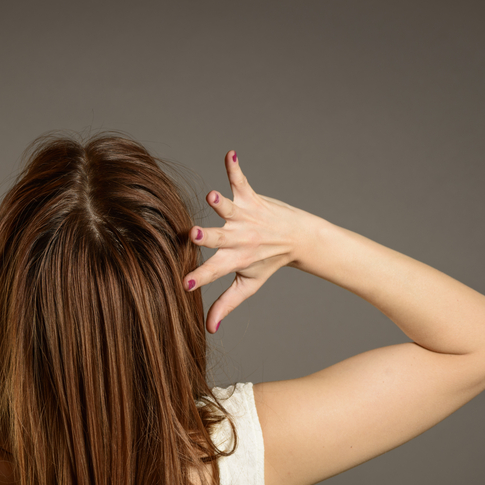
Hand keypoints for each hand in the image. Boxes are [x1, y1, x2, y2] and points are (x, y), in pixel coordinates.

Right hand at [183, 150, 328, 332]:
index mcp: (234, 259)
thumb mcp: (248, 286)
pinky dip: (235, 167)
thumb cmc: (268, 262)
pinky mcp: (252, 197)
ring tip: (214, 196)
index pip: (213, 271)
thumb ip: (226, 305)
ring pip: (231, 209)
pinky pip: (242, 181)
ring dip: (222, 202)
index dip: (199, 278)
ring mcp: (246, 216)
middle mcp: (239, 238)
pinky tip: (231, 153)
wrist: (299, 238)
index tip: (185, 285)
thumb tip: (209, 330)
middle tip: (194, 235)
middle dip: (207, 236)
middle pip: (219, 238)